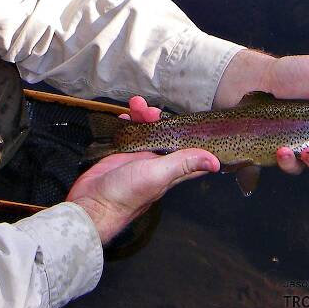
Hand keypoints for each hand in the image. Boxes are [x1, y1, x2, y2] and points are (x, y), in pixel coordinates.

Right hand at [69, 96, 216, 243]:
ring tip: (135, 104)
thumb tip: (216, 162)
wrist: (92, 203)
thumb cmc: (127, 194)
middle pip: (164, 135)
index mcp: (170, 169)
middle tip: (151, 110)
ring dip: (141, 116)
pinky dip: (126, 123)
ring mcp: (136, 158)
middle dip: (160, 118)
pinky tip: (124, 115)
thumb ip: (183, 164)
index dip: (194, 137)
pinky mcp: (119, 154)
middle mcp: (155, 163)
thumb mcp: (158, 175)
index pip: (189, 152)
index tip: (197, 120)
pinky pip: (126, 133)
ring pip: (145, 131)